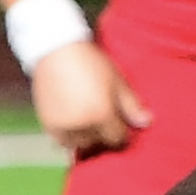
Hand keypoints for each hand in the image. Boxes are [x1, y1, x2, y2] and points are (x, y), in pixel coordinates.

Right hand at [32, 40, 147, 155]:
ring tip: (87, 118)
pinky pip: (62, 141)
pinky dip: (69, 136)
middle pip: (98, 142)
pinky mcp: (48, 124)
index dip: (122, 131)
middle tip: (101, 115)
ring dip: (86, 136)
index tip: (120, 121)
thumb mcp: (117, 80)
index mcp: (101, 114)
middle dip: (103, 133)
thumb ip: (131, 105)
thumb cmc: (90, 62)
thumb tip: (147, 122)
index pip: (117, 138)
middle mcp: (82, 124)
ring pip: (80, 144)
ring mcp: (63, 126)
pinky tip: (73, 121)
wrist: (56, 50)